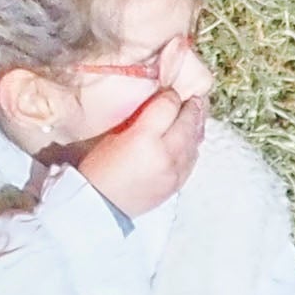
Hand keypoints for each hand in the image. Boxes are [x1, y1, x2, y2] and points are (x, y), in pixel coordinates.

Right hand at [69, 81, 209, 216]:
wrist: (101, 206)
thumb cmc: (98, 168)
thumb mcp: (111, 135)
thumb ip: (138, 118)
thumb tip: (157, 103)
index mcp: (143, 137)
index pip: (168, 105)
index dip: (170, 93)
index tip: (169, 89)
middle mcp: (165, 153)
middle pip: (188, 120)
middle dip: (191, 106)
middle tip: (193, 96)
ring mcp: (175, 170)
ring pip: (195, 139)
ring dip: (196, 123)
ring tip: (196, 113)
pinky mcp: (178, 183)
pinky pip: (193, 158)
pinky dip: (193, 144)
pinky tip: (191, 138)